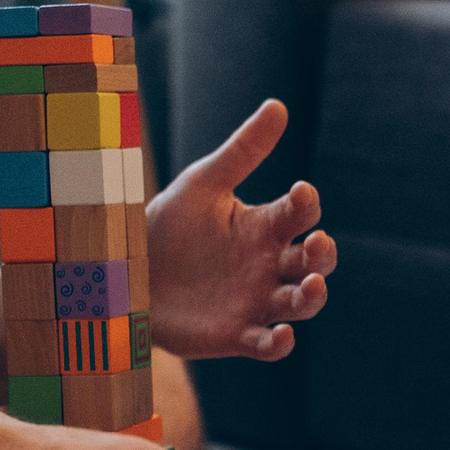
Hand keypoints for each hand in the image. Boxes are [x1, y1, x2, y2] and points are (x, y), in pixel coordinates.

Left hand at [144, 99, 336, 360]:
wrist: (126, 273)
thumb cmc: (169, 224)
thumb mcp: (203, 184)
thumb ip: (243, 151)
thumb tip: (279, 106)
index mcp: (264, 227)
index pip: (300, 214)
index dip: (306, 205)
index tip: (299, 192)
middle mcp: (268, 265)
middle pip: (314, 262)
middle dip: (323, 255)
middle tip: (316, 245)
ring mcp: (256, 301)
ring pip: (301, 303)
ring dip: (313, 297)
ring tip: (310, 286)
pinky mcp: (237, 334)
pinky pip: (268, 344)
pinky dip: (280, 343)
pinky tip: (282, 336)